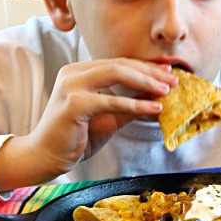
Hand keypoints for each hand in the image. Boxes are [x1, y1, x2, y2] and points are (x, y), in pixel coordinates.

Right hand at [0, 59, 176, 190]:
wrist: (45, 157)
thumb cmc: (76, 137)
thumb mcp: (109, 117)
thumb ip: (130, 106)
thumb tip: (158, 98)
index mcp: (80, 72)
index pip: (119, 63)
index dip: (146, 67)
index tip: (169, 74)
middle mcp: (73, 73)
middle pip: (120, 64)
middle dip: (150, 72)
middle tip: (175, 80)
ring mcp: (71, 86)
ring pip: (116, 73)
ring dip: (145, 82)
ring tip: (168, 91)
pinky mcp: (72, 104)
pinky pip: (110, 100)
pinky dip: (135, 103)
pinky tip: (154, 108)